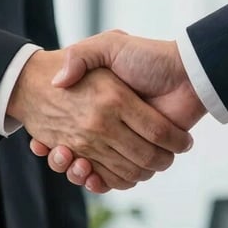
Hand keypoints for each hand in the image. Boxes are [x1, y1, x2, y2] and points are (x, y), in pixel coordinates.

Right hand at [8, 48, 192, 189]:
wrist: (186, 72)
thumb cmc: (148, 57)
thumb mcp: (109, 45)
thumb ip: (81, 56)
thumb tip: (58, 81)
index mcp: (100, 103)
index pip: (67, 128)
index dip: (53, 139)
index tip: (41, 144)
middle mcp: (109, 125)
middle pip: (78, 153)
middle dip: (64, 161)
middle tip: (60, 154)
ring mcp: (125, 141)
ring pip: (95, 169)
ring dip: (80, 173)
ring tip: (75, 162)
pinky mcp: (141, 154)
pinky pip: (118, 178)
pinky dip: (105, 183)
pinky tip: (92, 176)